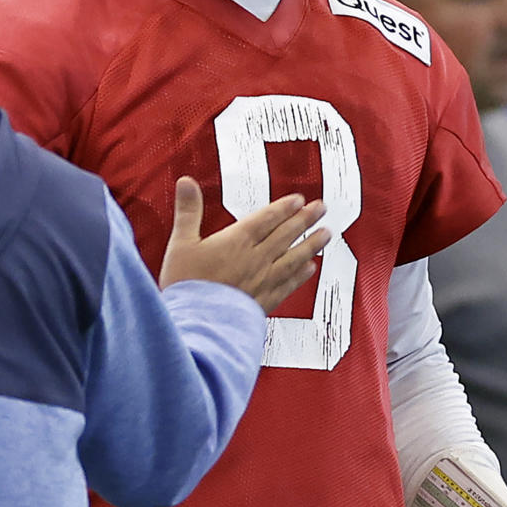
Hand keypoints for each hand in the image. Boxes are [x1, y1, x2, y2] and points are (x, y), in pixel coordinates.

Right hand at [159, 176, 329, 313]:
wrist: (196, 323)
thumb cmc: (186, 285)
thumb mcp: (180, 242)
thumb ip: (188, 211)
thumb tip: (187, 184)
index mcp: (236, 241)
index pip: (266, 219)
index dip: (284, 208)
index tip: (299, 200)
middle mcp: (255, 259)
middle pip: (286, 235)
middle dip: (305, 219)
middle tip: (321, 208)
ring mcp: (262, 281)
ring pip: (293, 257)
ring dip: (311, 244)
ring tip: (326, 234)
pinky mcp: (263, 301)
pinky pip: (288, 284)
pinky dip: (301, 275)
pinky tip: (310, 269)